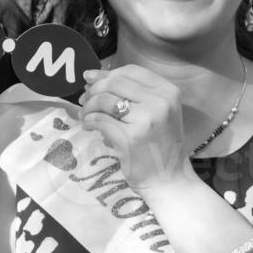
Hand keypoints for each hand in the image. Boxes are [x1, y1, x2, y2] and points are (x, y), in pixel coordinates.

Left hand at [77, 64, 195, 191]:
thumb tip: (92, 76)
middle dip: (93, 89)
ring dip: (88, 106)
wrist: (169, 181)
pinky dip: (89, 122)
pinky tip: (89, 126)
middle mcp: (159, 102)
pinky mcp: (129, 137)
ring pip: (104, 100)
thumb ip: (131, 93)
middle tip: (84, 100)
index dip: (107, 73)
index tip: (91, 79)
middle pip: (115, 83)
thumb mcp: (155, 113)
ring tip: (85, 115)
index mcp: (168, 92)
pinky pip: (100, 121)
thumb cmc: (159, 145)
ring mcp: (145, 120)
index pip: (131, 71)